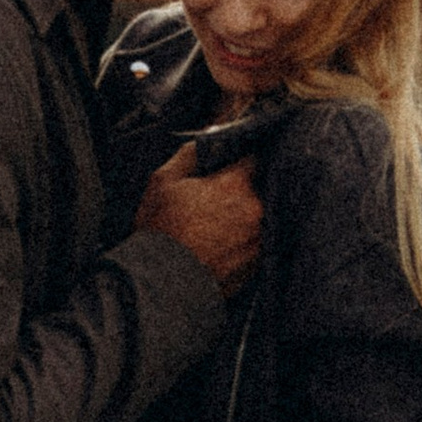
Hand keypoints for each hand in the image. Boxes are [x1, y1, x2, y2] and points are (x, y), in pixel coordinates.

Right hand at [138, 143, 259, 291]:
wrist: (162, 284)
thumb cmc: (160, 230)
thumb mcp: (163, 180)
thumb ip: (190, 153)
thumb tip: (210, 138)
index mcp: (236, 184)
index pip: (255, 157)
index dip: (245, 157)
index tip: (236, 162)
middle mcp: (256, 210)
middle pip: (262, 188)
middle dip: (246, 188)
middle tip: (222, 195)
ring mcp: (260, 240)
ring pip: (262, 217)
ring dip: (248, 215)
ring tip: (221, 222)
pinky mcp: (258, 266)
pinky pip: (258, 243)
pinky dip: (247, 240)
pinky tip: (225, 243)